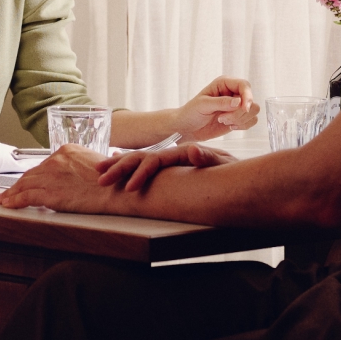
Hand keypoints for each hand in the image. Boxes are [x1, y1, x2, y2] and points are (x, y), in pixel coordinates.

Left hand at [0, 146, 112, 212]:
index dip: (34, 175)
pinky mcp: (49, 193)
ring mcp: (50, 176)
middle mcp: (55, 160)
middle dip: (19, 184)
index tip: (27, 180)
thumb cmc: (114, 180)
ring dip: (12, 193)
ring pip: (25, 184)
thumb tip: (83, 172)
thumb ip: (83, 165)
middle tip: (10, 191)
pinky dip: (14, 200)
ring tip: (5, 199)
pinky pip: (25, 196)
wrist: (117, 190)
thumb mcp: (97, 162)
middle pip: (32, 174)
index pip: (44, 164)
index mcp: (66, 151)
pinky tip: (7, 203)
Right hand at [96, 141, 234, 192]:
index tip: (130, 189)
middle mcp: (172, 154)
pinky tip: (116, 161)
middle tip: (100, 180)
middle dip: (119, 168)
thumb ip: (208, 157)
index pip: (154, 161)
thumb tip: (190, 150)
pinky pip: (146, 165)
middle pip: (140, 157)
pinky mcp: (171, 167)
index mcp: (180, 153)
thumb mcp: (224, 164)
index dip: (141, 174)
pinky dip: (130, 163)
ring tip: (99, 172)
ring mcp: (170, 161)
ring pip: (139, 160)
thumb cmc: (233, 172)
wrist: (241, 175)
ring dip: (119, 165)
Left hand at [173, 75, 258, 140]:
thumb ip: (221, 103)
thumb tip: (239, 102)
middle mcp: (232, 93)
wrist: (187, 128)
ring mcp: (237, 106)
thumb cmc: (191, 112)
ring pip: (253, 111)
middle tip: (222, 118)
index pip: (244, 85)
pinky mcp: (238, 118)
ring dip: (240, 120)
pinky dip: (243, 126)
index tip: (244, 108)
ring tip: (223, 121)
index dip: (247, 96)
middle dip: (240, 113)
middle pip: (251, 100)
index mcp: (224, 83)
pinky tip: (229, 126)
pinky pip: (251, 121)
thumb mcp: (203, 105)